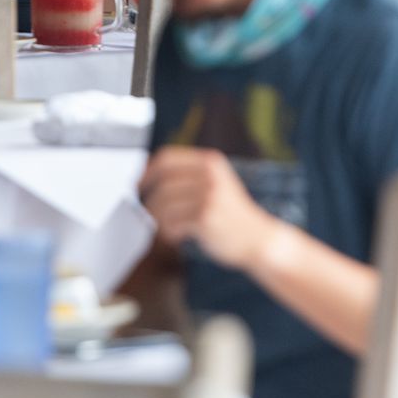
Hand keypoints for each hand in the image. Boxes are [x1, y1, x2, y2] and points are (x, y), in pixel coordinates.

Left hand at [137, 147, 281, 270]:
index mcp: (210, 162)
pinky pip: (172, 223)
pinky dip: (169, 232)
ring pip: (163, 204)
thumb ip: (188, 176)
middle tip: (148, 212)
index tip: (137, 185)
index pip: (167, 158)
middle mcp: (209, 175)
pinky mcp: (205, 217)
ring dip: (159, 219)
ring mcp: (208, 195)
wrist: (259, 240)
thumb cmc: (232, 215)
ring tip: (168, 227)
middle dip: (150, 200)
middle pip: (162, 182)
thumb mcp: (216, 184)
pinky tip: (178, 236)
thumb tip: (146, 173)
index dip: (147, 171)